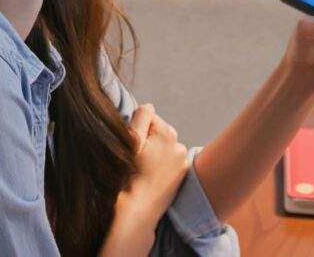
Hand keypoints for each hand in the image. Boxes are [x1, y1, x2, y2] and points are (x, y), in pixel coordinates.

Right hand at [122, 104, 188, 222]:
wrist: (138, 207)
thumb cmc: (130, 174)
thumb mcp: (131, 140)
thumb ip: (141, 117)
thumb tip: (149, 106)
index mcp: (165, 132)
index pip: (148, 117)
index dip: (137, 129)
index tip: (133, 146)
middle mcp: (178, 143)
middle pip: (159, 131)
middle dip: (149, 139)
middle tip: (137, 158)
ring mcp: (182, 159)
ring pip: (165, 145)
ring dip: (156, 151)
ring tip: (145, 168)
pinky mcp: (183, 173)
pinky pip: (171, 159)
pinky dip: (163, 163)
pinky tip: (153, 174)